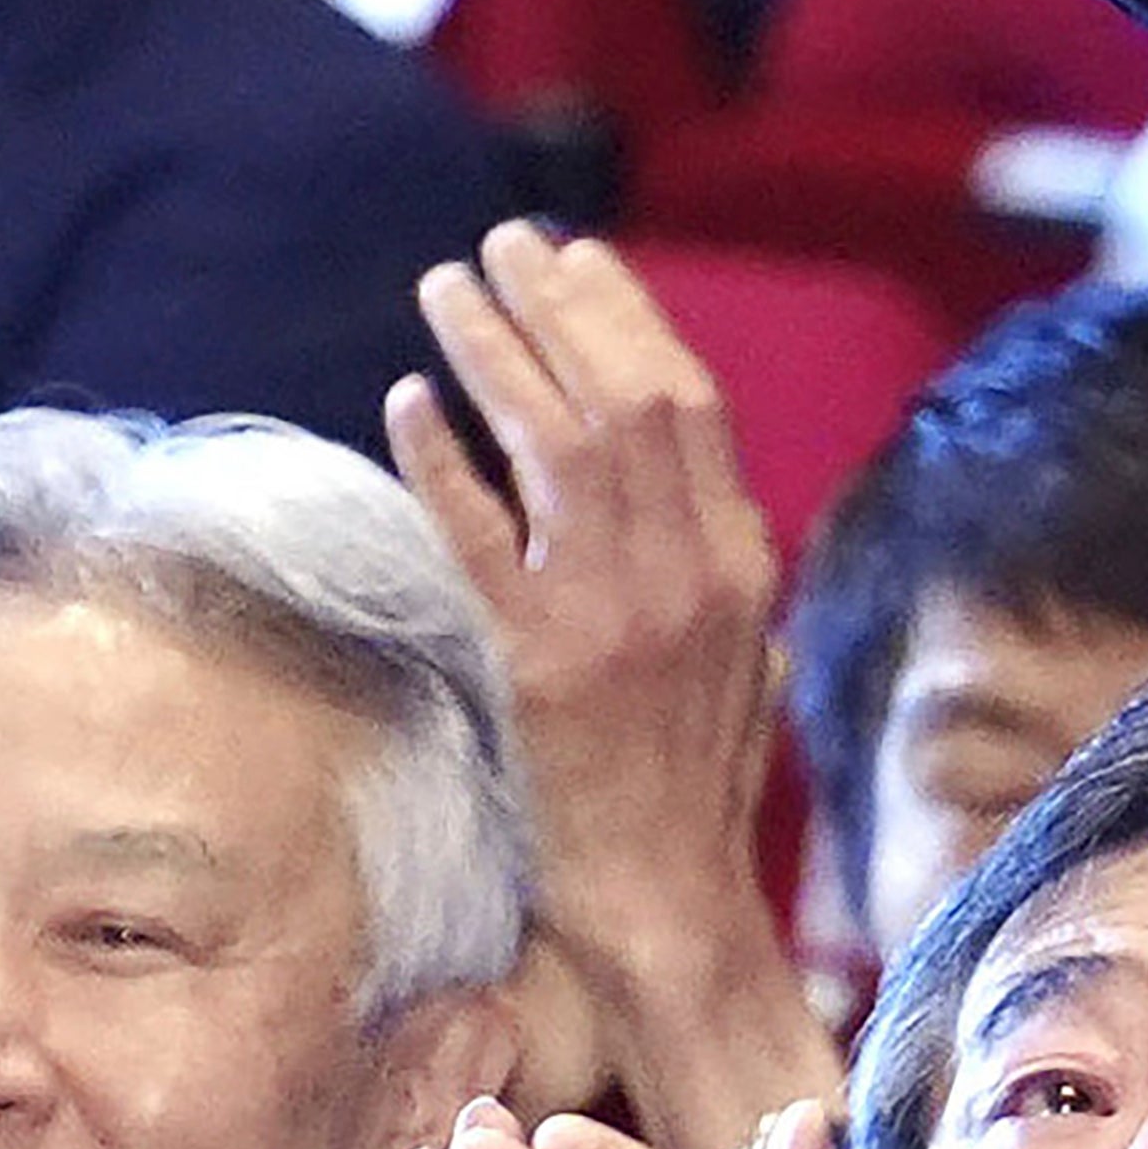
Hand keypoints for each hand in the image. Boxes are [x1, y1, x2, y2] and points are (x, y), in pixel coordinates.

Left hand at [394, 223, 838, 1148]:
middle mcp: (690, 575)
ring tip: (446, 290)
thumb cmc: (689, 781)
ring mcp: (617, 618)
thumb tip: (667, 476)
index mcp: (739, 562)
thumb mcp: (735, 651)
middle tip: (503, 245)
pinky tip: (408, 409)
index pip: (688, 402)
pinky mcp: (541, 668)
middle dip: (564, 305)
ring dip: (501, 354)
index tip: (572, 261)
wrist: (670, 902)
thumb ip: (704, 560)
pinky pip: (485, 539)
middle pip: (633, 396)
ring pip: (564, 441)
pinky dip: (448, 463)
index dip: (626, 319)